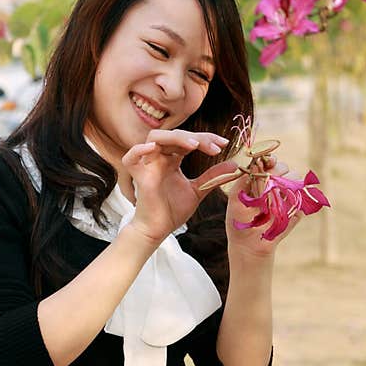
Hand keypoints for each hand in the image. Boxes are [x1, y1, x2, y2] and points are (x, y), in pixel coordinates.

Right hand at [123, 129, 238, 243]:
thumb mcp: (198, 190)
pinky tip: (153, 148)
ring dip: (175, 138)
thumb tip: (234, 164)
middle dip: (196, 137)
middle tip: (215, 147)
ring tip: (194, 145)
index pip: (188, 140)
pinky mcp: (138, 176)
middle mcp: (160, 158)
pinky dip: (139, 150)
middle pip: (175, 135)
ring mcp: (148, 165)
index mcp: (172, 159)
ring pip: (155, 138)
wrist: (158, 230)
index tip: (224, 144)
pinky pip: (131, 157)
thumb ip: (213, 177)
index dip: (206, 138)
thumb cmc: (173, 210)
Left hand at [225, 154, 304, 259]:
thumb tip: (255, 164)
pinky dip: (294, 198)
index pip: (269, 161)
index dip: (269, 159)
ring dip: (285, 184)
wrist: (248, 245)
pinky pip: (302, 198)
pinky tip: (282, 207)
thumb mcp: (235, 198)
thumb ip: (243, 180)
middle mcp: (276, 184)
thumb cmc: (238, 220)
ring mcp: (288, 196)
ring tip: (273, 197)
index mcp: (261, 178)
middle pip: (284, 167)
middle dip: (277, 171)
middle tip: (268, 182)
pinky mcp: (297, 210)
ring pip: (295, 178)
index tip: (266, 162)